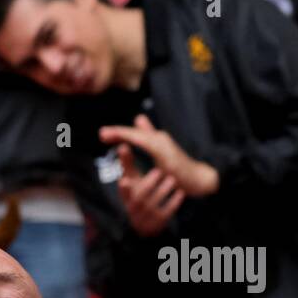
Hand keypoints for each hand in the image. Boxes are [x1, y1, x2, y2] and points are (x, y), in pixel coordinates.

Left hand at [99, 114, 219, 197]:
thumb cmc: (178, 168)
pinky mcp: (167, 153)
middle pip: (135, 133)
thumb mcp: (159, 154)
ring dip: (123, 134)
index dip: (119, 132)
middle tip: (101, 133)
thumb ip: (149, 136)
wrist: (197, 179)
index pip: (134, 134)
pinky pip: (148, 145)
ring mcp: (163, 144)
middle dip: (118, 132)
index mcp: (155, 140)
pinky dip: (136, 141)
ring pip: (139, 136)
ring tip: (107, 135)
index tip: (103, 134)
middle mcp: (159, 139)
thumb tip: (139, 119)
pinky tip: (124, 143)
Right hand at [114, 142, 185, 236]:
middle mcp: (134, 207)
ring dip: (162, 191)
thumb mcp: (132, 180)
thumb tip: (122, 143)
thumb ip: (127, 162)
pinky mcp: (158, 222)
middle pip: (138, 198)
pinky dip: (173, 202)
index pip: (123, 191)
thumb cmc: (139, 194)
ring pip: (152, 205)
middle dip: (147, 184)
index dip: (123, 187)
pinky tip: (180, 193)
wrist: (148, 223)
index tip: (123, 180)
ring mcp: (146, 216)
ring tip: (172, 179)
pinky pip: (166, 213)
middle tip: (158, 171)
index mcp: (127, 195)